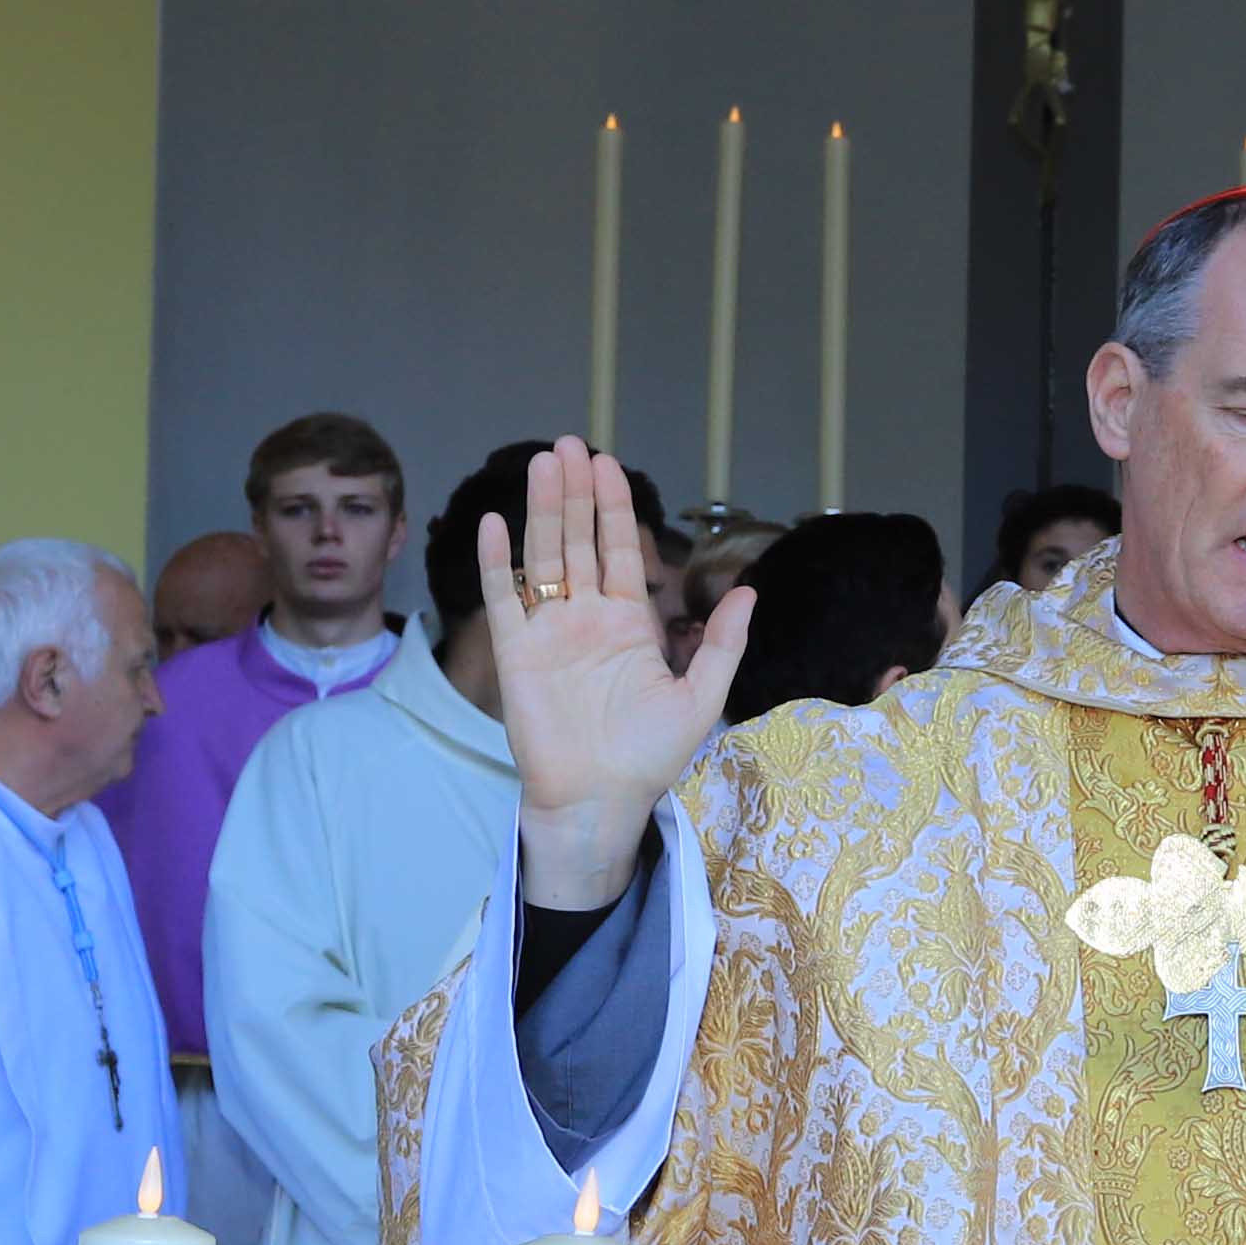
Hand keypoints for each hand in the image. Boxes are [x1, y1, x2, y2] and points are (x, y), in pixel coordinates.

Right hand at [486, 439, 753, 911]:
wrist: (600, 799)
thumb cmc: (648, 757)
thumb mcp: (701, 698)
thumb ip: (723, 644)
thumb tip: (749, 592)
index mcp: (628, 623)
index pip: (618, 550)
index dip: (613, 506)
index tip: (607, 464)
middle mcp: (585, 618)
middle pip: (576, 540)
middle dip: (574, 492)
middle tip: (569, 445)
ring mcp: (548, 631)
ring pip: (542, 556)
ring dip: (540, 509)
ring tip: (542, 463)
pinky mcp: (516, 653)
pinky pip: (503, 599)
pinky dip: (497, 562)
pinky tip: (496, 522)